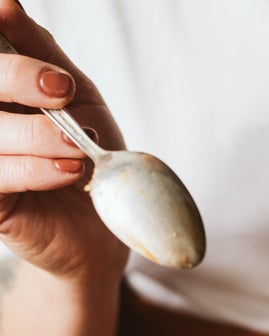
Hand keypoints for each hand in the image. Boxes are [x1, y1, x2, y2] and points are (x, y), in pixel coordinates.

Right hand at [0, 0, 126, 278]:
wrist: (105, 226)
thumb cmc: (90, 156)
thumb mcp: (77, 95)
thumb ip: (42, 53)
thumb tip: (7, 5)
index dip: (0, 41)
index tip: (23, 35)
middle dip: (17, 77)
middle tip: (62, 89)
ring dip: (36, 132)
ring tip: (77, 145)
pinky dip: (37, 168)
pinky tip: (70, 168)